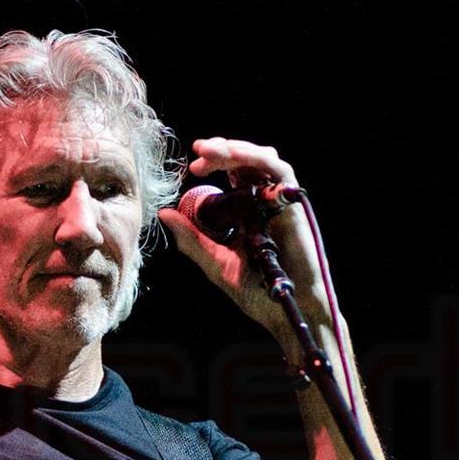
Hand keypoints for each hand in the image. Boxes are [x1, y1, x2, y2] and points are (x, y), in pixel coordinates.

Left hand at [159, 137, 330, 336]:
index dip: (213, 164)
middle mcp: (264, 202)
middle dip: (221, 151)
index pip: (232, 174)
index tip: (192, 167)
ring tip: (210, 151)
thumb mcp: (216, 262)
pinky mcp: (294, 205)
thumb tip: (165, 213)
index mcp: (247, 212)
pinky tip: (236, 156)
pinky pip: (280, 171)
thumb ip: (192, 239)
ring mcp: (280, 203)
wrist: (284, 310)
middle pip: (245, 163)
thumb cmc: (256, 291)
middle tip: (198, 152)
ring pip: (262, 159)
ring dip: (236, 149)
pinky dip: (258, 158)